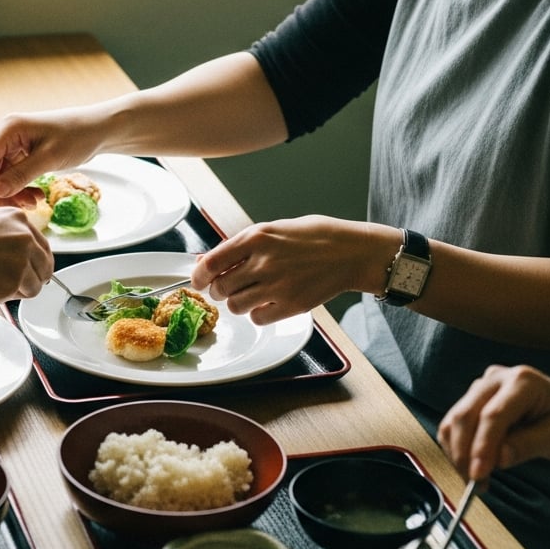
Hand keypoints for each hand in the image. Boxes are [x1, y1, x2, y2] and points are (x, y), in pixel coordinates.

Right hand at [0, 109, 105, 206]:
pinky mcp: (24, 152)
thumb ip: (22, 175)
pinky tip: (36, 196)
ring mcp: (15, 144)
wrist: (98, 130)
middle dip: (1, 191)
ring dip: (14, 192)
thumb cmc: (77, 137)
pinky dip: (22, 188)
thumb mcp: (49, 158)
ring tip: (34, 203)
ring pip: (3, 174)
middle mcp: (8, 134)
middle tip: (19, 208)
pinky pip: (14, 174)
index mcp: (10, 128)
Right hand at [0, 207, 53, 302]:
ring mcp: (20, 261)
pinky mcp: (11, 284)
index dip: (37, 262)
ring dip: (18, 290)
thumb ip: (6, 235)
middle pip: (45, 268)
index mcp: (19, 219)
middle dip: (33, 278)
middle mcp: (25, 239)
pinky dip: (3, 296)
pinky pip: (16, 297)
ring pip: (34, 287)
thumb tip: (17, 254)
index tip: (34, 270)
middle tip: (17, 284)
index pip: (42, 246)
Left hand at [191, 215, 380, 324]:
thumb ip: (238, 247)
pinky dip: (257, 313)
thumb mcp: (272, 230)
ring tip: (252, 293)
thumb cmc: (312, 237)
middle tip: (229, 287)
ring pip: (235, 306)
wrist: (351, 252)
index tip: (199, 281)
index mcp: (256, 237)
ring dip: (237, 303)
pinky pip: (257, 318)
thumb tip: (204, 262)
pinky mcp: (291, 305)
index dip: (198, 276)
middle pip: (220, 289)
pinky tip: (268, 301)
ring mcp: (278, 285)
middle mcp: (264, 261)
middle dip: (219, 291)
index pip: (210, 263)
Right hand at [436, 364, 549, 481]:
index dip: (482, 446)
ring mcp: (481, 387)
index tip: (478, 475)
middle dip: (464, 453)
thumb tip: (499, 459)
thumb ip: (529, 445)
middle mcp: (496, 378)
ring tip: (476, 480)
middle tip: (474, 483)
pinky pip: (455, 425)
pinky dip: (458, 449)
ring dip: (458, 454)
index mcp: (523, 381)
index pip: (493, 415)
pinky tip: (473, 467)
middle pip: (465, 415)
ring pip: (454, 421)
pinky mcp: (472, 399)